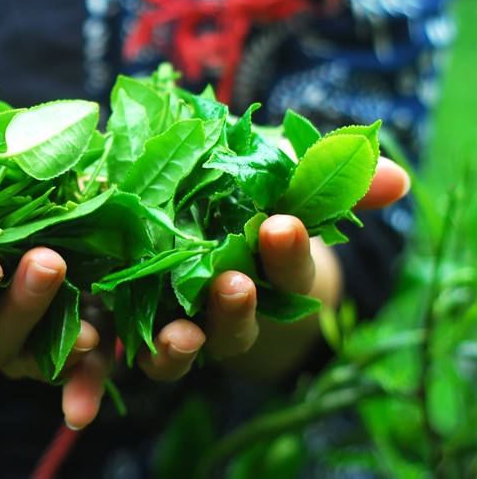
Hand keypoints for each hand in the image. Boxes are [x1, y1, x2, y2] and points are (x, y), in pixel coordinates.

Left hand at [137, 156, 411, 380]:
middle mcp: (235, 305)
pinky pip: (149, 357)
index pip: (288, 270)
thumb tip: (398, 180)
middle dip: (239, 304)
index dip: (289, 253)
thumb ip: (336, 182)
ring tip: (183, 334)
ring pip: (196, 345)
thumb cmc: (249, 198)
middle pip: (242, 317)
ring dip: (187, 346)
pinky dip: (149, 355)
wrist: (196, 226)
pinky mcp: (149, 333)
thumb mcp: (283, 180)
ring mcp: (194, 323)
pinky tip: (137, 341)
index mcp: (271, 272)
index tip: (284, 224)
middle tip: (234, 282)